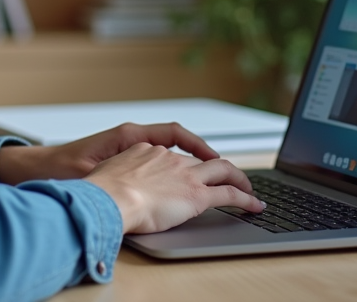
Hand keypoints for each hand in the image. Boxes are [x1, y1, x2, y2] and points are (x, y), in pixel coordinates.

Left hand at [0, 122, 224, 184]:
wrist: (37, 169)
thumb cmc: (59, 169)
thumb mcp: (91, 172)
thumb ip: (114, 175)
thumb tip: (137, 184)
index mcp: (127, 135)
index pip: (174, 133)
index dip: (199, 145)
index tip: (217, 159)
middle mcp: (130, 138)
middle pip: (177, 141)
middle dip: (202, 156)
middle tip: (227, 173)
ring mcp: (126, 148)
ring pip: (167, 152)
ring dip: (189, 163)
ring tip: (210, 181)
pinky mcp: (121, 160)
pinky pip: (156, 161)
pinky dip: (172, 170)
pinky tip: (178, 188)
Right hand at [83, 143, 264, 233]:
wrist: (111, 196)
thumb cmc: (101, 192)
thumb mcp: (105, 176)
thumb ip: (115, 179)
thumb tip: (113, 189)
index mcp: (146, 150)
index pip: (173, 155)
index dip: (186, 163)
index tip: (190, 169)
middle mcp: (170, 158)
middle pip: (202, 158)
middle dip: (220, 167)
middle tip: (230, 176)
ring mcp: (186, 175)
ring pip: (223, 171)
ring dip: (239, 179)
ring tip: (248, 190)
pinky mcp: (198, 195)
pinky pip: (229, 194)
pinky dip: (246, 199)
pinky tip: (254, 206)